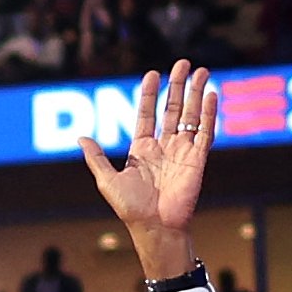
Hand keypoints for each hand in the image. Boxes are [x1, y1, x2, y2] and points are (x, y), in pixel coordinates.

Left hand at [79, 62, 212, 279]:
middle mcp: (164, 147)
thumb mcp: (107, 180)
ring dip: (196, 93)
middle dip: (178, 86)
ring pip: (191, 115)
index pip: (146, 114)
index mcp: (142, 149)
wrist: (154, 227)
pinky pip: (205, 132)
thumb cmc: (130, 208)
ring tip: (201, 71)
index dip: (149, 94)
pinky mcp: (198, 159)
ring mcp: (182, 152)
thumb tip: (81, 137)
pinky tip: (211, 95)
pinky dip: (209, 113)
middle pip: (172, 109)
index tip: (152, 73)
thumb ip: (96, 157)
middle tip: (183, 63)